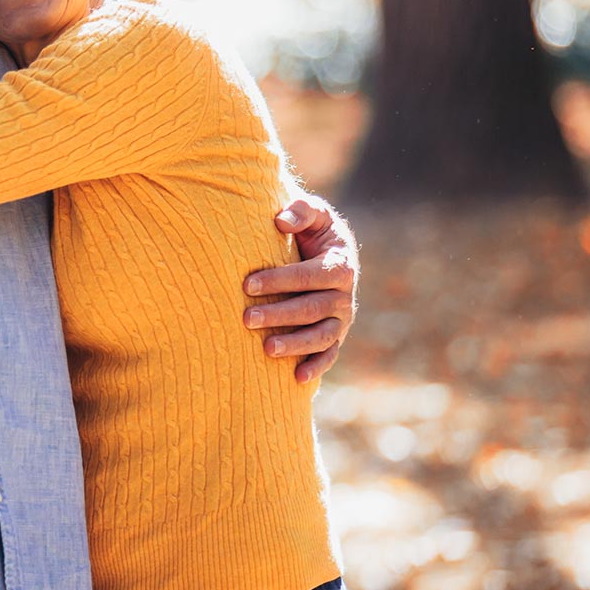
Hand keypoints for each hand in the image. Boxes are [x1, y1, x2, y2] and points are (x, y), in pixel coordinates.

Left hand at [244, 194, 358, 383]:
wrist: (324, 248)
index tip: (247, 285)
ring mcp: (341, 318)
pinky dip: (316, 366)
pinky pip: (329, 354)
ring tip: (266, 349)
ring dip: (295, 344)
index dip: (279, 281)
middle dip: (279, 315)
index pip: (309, 275)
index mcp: (340, 264)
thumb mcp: (313, 213)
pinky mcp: (335, 335)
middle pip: (312, 308)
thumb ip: (300, 211)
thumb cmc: (311, 229)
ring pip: (321, 335)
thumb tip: (280, 221)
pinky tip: (296, 378)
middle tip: (245, 319)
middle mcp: (344, 295)